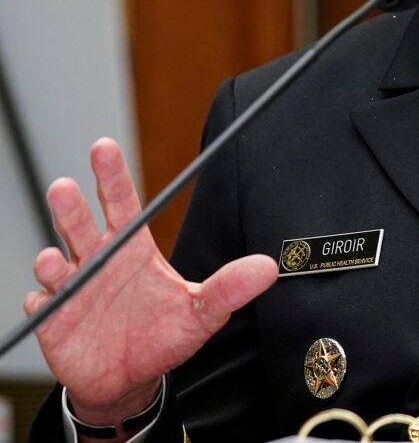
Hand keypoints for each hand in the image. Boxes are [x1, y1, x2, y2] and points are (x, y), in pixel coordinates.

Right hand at [24, 138, 277, 425]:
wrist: (129, 380)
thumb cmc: (163, 337)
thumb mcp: (202, 312)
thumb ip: (230, 287)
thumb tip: (267, 268)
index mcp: (133, 250)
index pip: (121, 203)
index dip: (113, 176)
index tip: (104, 148)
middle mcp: (99, 262)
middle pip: (80, 224)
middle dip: (70, 205)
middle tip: (65, 187)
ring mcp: (73, 288)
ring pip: (55, 261)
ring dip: (52, 259)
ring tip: (55, 260)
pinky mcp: (52, 318)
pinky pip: (40, 304)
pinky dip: (42, 301)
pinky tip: (49, 300)